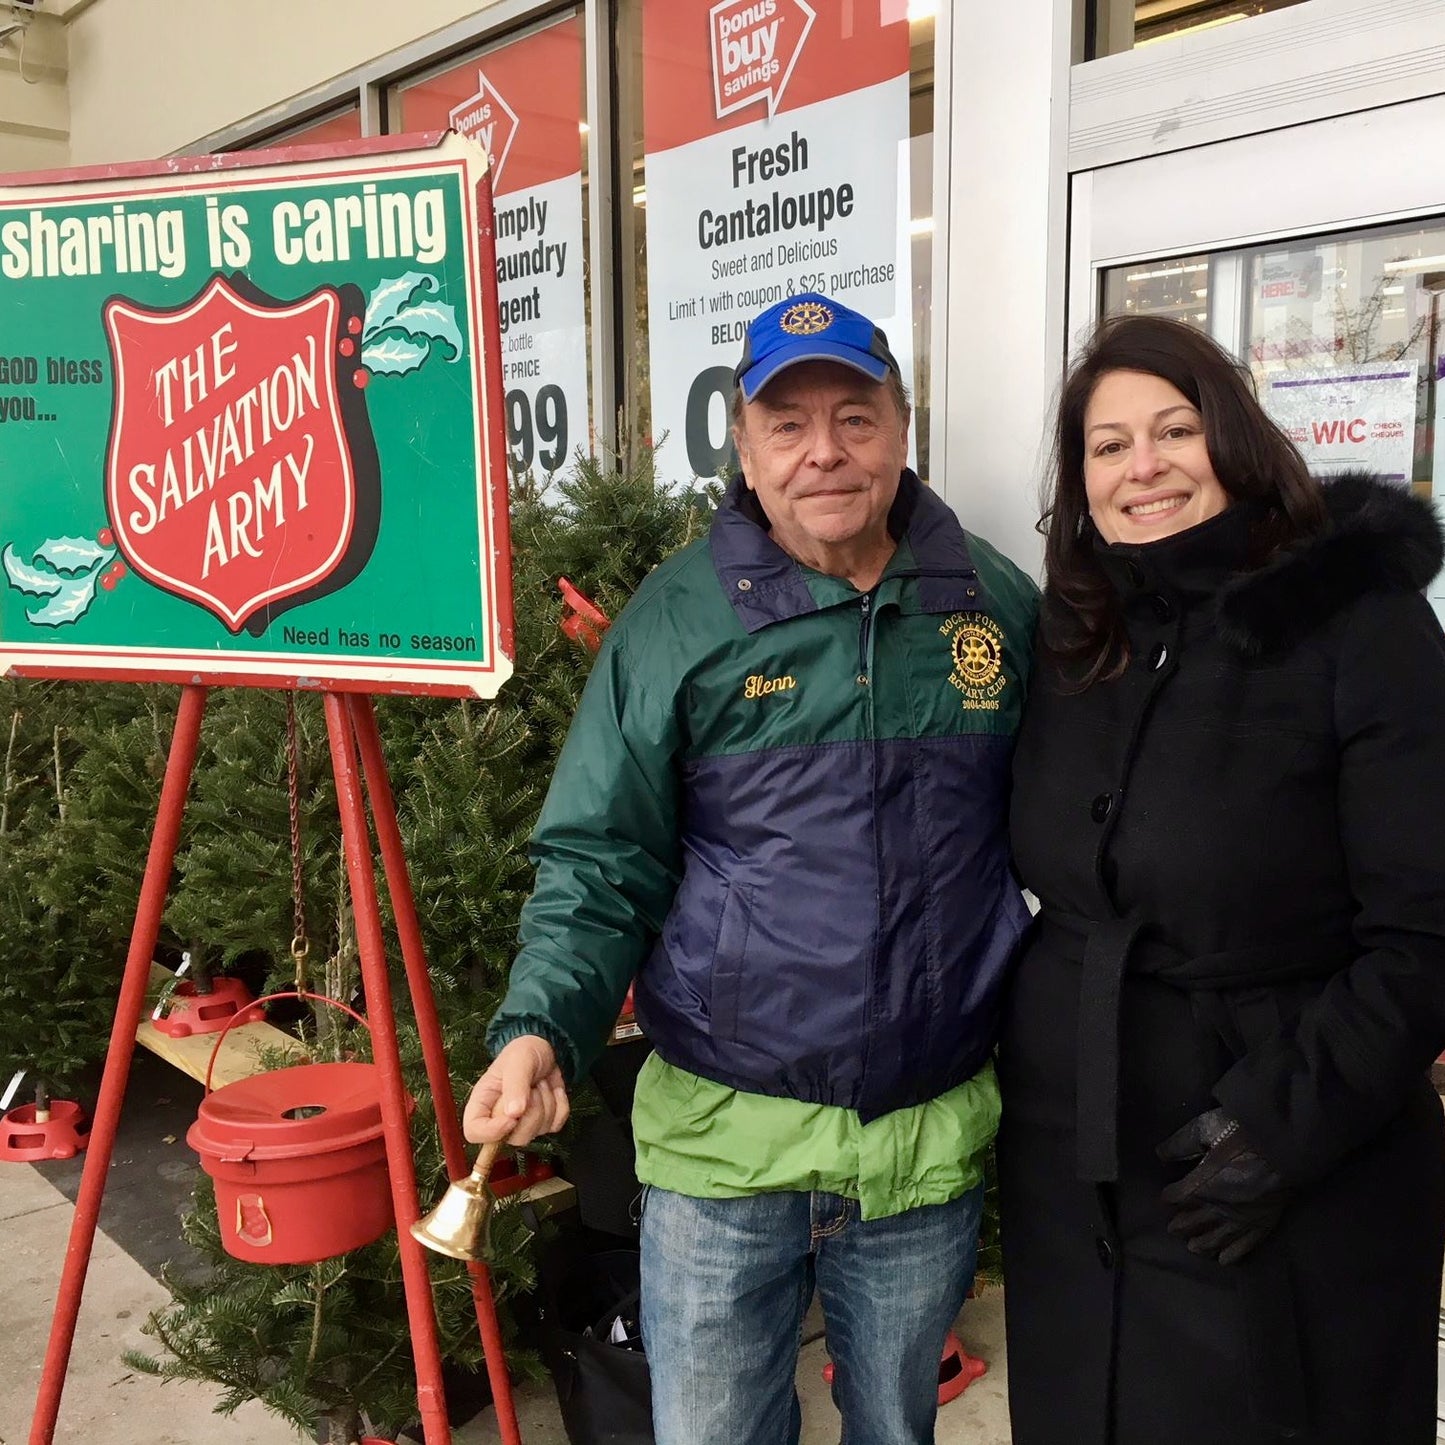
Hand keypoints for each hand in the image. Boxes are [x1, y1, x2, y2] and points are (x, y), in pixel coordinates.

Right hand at [462, 1035, 569, 1146]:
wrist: (547, 1048)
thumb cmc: (523, 1052)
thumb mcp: (517, 1061)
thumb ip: (514, 1086)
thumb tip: (514, 1114)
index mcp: (482, 1103)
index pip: (474, 1132)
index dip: (492, 1132)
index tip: (513, 1116)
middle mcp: (499, 1119)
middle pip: (514, 1138)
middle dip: (531, 1111)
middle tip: (533, 1086)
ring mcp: (522, 1124)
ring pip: (537, 1132)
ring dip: (547, 1103)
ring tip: (540, 1083)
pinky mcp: (543, 1123)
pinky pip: (556, 1125)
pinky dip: (560, 1105)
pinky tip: (554, 1090)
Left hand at [1157, 1108, 1291, 1265]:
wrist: (1282, 1150)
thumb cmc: (1241, 1135)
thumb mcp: (1203, 1130)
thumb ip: (1180, 1144)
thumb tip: (1160, 1154)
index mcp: (1199, 1186)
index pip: (1176, 1198)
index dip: (1168, 1198)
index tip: (1164, 1200)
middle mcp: (1216, 1208)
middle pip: (1193, 1222)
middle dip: (1181, 1225)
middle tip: (1173, 1230)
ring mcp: (1240, 1220)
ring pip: (1216, 1239)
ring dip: (1202, 1244)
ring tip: (1193, 1248)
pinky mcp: (1262, 1225)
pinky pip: (1244, 1246)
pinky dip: (1232, 1254)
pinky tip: (1224, 1261)